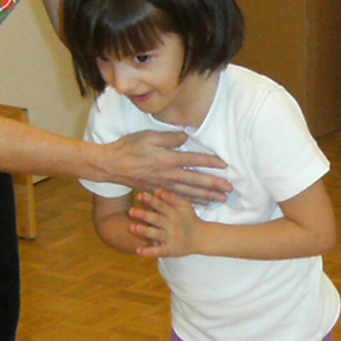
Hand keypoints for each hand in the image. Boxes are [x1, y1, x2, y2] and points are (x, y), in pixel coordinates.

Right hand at [100, 130, 230, 201]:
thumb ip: (169, 137)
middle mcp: (167, 175)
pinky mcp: (157, 191)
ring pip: (189, 192)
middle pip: (195, 181)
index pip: (194, 160)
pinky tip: (202, 203)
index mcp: (167, 159)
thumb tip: (186, 136)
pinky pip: (178, 199)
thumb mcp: (148, 136)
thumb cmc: (128, 148)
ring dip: (207, 196)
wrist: (110, 166)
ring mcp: (163, 186)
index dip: (210, 162)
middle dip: (214, 185)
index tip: (224, 165)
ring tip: (221, 199)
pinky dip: (192, 202)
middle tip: (229, 189)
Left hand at [128, 188, 199, 256]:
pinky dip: (149, 252)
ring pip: (156, 235)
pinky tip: (138, 250)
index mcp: (175, 214)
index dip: (150, 200)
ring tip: (131, 227)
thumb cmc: (190, 219)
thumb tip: (156, 190)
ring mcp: (171, 239)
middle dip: (143, 215)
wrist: (201, 238)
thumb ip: (171, 197)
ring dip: (143, 231)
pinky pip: (159, 251)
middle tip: (131, 211)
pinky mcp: (170, 250)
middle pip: (156, 219)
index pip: (161, 205)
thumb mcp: (185, 205)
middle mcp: (172, 226)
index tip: (139, 196)